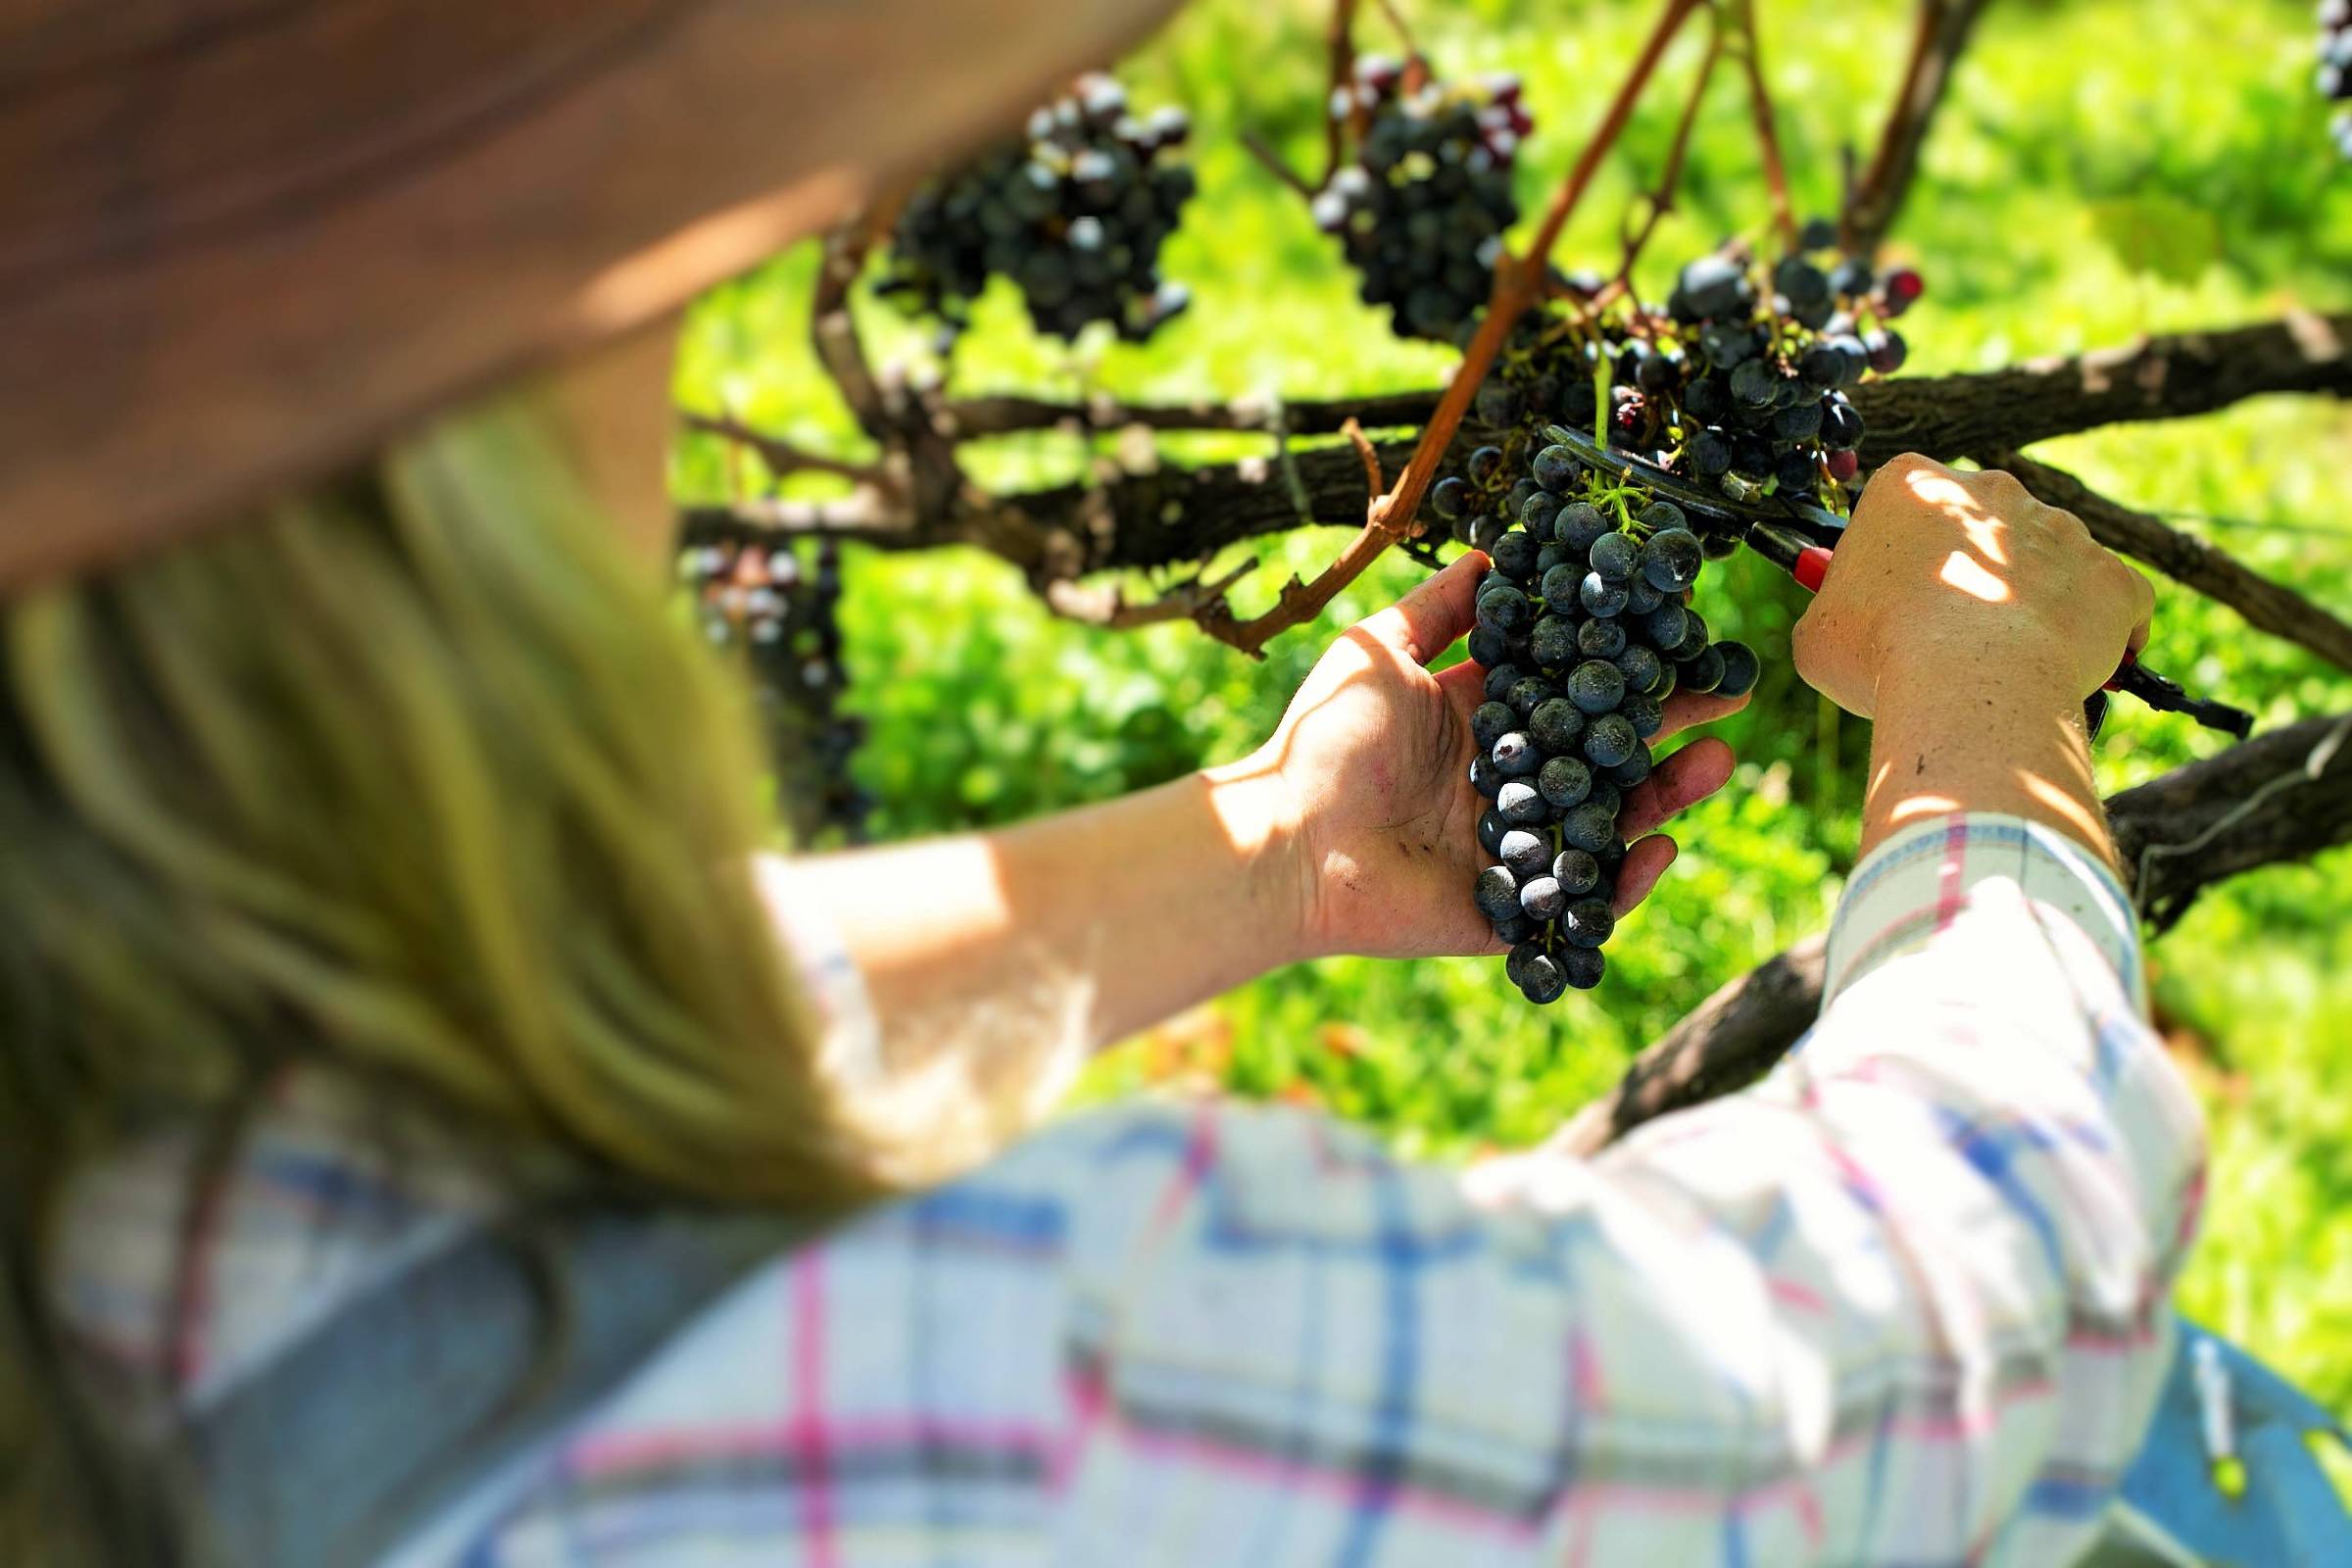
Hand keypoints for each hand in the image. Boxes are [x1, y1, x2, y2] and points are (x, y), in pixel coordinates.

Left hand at [1251, 552, 1747, 960]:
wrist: (1287, 837)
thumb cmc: (1324, 741)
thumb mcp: (1380, 651)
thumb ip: (1439, 608)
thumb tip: (1493, 554)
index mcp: (1485, 720)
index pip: (1572, 687)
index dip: (1624, 662)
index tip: (1678, 633)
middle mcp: (1509, 781)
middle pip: (1606, 752)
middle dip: (1670, 723)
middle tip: (1730, 692)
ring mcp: (1514, 847)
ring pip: (1608, 822)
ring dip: (1666, 794)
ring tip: (1716, 762)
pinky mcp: (1508, 909)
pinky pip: (1579, 901)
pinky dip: (1622, 880)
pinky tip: (1661, 846)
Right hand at [1795, 454, 2156, 864]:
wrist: (1972, 683)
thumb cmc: (1882, 653)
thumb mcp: (1817, 632)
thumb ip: (1835, 609)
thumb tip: (1845, 620)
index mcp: (1913, 484)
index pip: (1905, 503)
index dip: (1896, 553)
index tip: (1890, 596)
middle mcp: (1993, 490)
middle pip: (1980, 525)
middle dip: (1969, 569)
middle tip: (1946, 632)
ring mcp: (2062, 528)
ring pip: (2044, 561)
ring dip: (2029, 599)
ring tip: (2005, 661)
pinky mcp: (2113, 576)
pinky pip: (2109, 601)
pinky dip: (2094, 631)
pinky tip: (2071, 666)